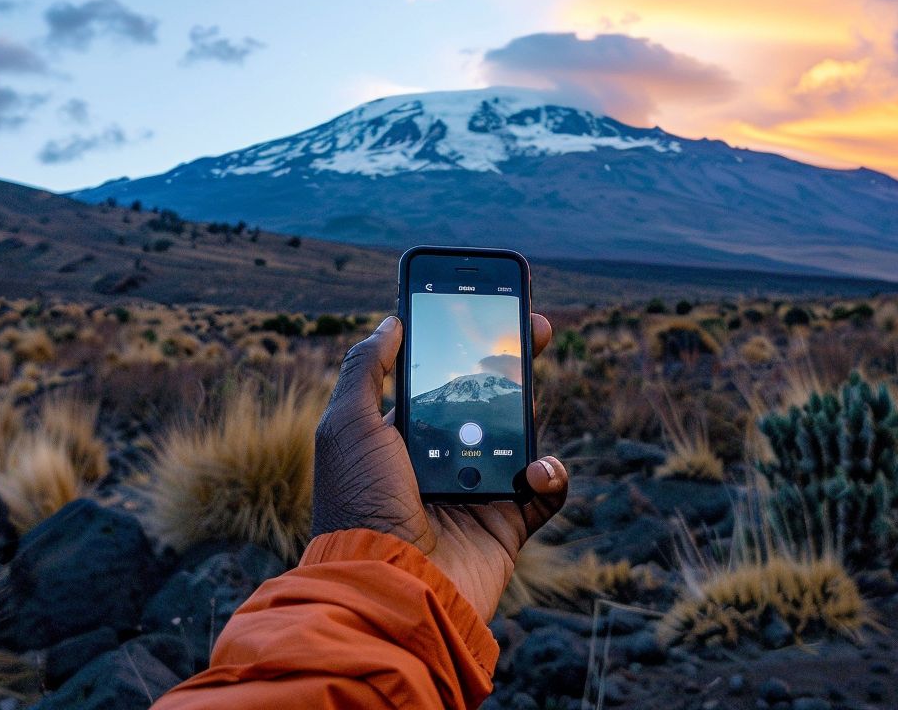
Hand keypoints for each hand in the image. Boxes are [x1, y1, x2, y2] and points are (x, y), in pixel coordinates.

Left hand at [311, 314, 567, 620]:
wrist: (389, 586)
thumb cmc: (361, 503)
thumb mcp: (346, 425)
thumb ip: (366, 369)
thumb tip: (391, 321)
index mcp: (401, 436)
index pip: (438, 380)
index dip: (462, 345)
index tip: (488, 310)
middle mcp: (439, 461)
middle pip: (486, 401)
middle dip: (513, 363)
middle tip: (538, 328)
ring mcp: (476, 491)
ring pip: (519, 437)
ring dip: (529, 415)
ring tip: (528, 402)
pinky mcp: (506, 524)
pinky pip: (545, 491)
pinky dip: (551, 476)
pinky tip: (535, 470)